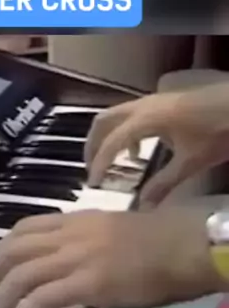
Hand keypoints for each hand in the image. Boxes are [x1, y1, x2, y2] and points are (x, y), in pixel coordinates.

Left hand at [0, 207, 224, 307]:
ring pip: (21, 276)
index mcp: (76, 220)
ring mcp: (76, 258)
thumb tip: (70, 269)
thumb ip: (87, 244)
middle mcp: (69, 235)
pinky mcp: (86, 283)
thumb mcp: (114, 232)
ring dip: (0, 300)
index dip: (2, 247)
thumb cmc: (160, 242)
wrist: (183, 247)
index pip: (26, 228)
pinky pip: (40, 301)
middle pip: (14, 250)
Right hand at [85, 81, 228, 204]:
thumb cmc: (219, 132)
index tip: (92, 184)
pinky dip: (123, 131)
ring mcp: (153, 100)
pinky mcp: (163, 101)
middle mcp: (143, 106)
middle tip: (91, 170)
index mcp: (145, 120)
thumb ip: (163, 184)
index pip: (111, 143)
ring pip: (116, 115)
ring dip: (107, 137)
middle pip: (103, 122)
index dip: (99, 164)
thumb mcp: (191, 162)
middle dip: (93, 145)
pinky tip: (137, 150)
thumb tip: (143, 206)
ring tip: (108, 162)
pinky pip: (131, 114)